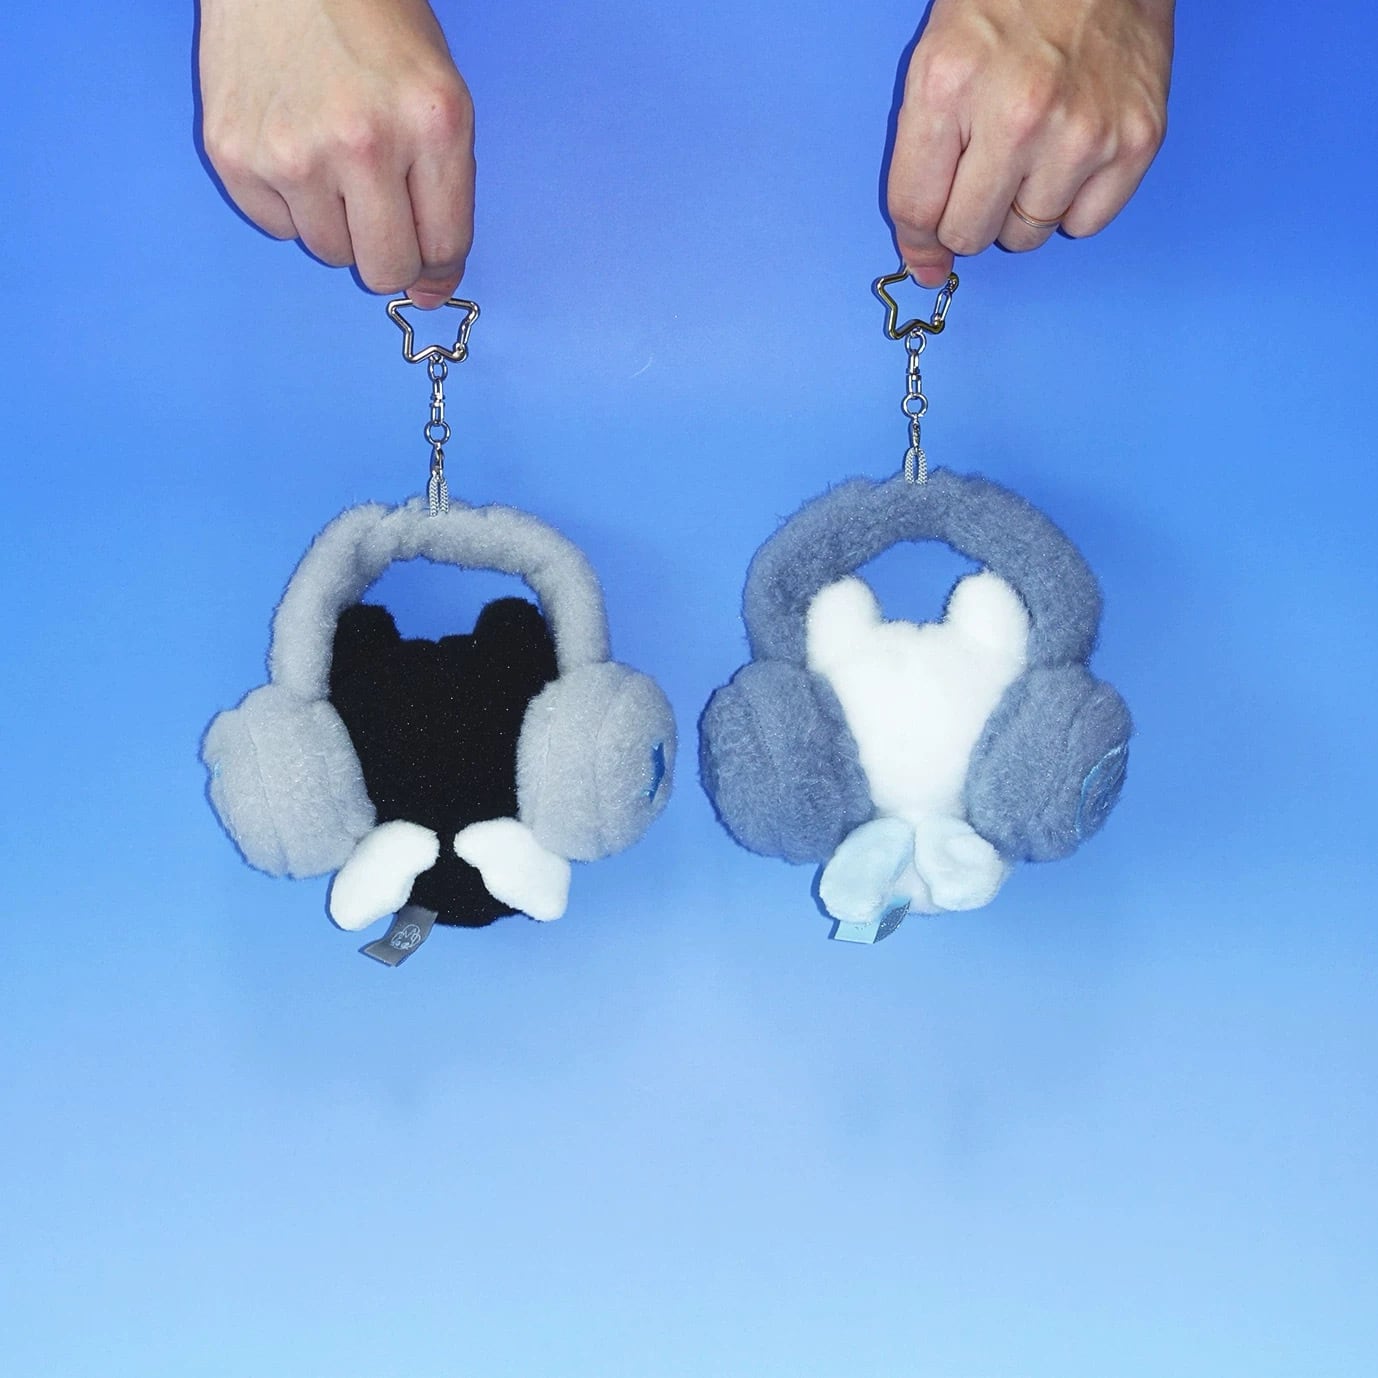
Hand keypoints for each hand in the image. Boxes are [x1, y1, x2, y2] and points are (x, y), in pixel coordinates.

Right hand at [198, 0, 473, 306]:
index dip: (439, 265)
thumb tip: (432, 288)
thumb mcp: (440, 96)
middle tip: (380, 213)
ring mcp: (292, 152)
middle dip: (390, 255)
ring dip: (337, 222)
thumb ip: (447, 193)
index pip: (444, 249)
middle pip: (385, 268)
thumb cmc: (372, 22)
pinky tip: (293, 146)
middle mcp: (362, 144)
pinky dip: (290, 203)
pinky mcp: (235, 154)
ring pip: (330, 253)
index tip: (429, 260)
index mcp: (430, 126)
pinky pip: (278, 228)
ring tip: (332, 157)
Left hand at [887, 0, 1173, 285]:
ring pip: (1027, 235)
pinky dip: (1073, 204)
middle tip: (983, 175)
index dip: (917, 240)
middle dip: (967, 217)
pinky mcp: (1136, 141)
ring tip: (1032, 151)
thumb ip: (919, 159)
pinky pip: (1085, 224)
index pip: (916, 209)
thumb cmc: (1008, 2)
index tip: (925, 253)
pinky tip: (1070, 155)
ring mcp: (1082, 132)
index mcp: (950, 86)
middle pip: (970, 234)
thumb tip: (926, 255)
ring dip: (1021, 209)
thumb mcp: (935, 60)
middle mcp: (1017, 115)